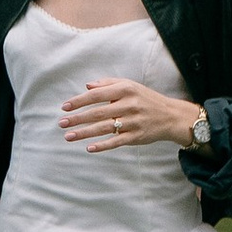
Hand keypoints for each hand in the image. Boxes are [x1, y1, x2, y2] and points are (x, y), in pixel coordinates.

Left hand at [61, 77, 207, 155]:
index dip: (79, 101)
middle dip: (77, 118)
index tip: (65, 107)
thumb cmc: (146, 99)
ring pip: (104, 128)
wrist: (170, 115)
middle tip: (61, 123)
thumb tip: (87, 86)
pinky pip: (116, 142)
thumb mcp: (130, 85)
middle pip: (97, 112)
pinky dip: (102, 145)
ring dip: (84, 133)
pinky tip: (89, 148)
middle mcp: (129, 105)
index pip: (97, 95)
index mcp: (125, 90)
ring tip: (68, 136)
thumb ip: (108, 84)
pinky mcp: (136, 136)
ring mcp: (133, 122)